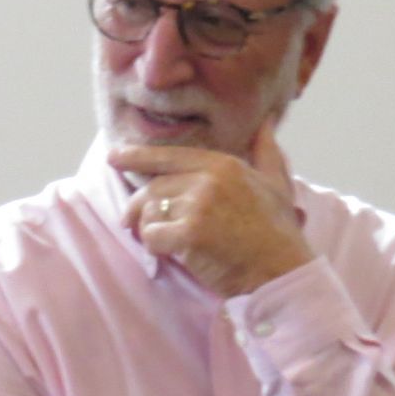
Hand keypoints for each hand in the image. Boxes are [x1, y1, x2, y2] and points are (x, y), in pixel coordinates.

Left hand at [114, 121, 313, 295]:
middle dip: (136, 207)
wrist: (281, 271)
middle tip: (129, 223)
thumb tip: (265, 124)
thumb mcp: (277, 184)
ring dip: (146, 229)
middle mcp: (209, 179)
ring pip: (149, 212)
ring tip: (156, 241)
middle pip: (153, 188)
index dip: (137, 156)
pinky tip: (167, 253)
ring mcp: (199, 205)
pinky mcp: (190, 234)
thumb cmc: (278, 232)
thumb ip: (267, 153)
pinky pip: (152, 237)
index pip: (169, 157)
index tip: (113, 157)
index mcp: (224, 165)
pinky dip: (154, 248)